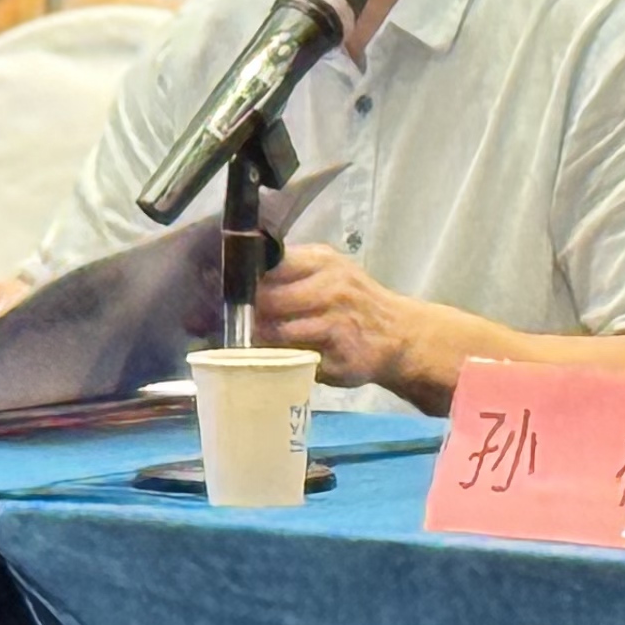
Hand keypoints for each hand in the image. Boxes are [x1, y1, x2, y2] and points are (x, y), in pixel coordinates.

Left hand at [250, 242, 446, 398]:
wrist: (400, 335)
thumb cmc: (352, 301)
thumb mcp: (326, 272)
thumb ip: (287, 271)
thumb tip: (231, 279)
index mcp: (322, 262)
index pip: (268, 266)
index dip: (243, 282)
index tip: (225, 292)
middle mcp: (332, 289)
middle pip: (268, 300)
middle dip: (247, 313)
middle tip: (235, 323)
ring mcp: (339, 325)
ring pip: (279, 332)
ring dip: (261, 340)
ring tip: (254, 342)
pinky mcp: (341, 359)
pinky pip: (297, 361)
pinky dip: (283, 361)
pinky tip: (282, 359)